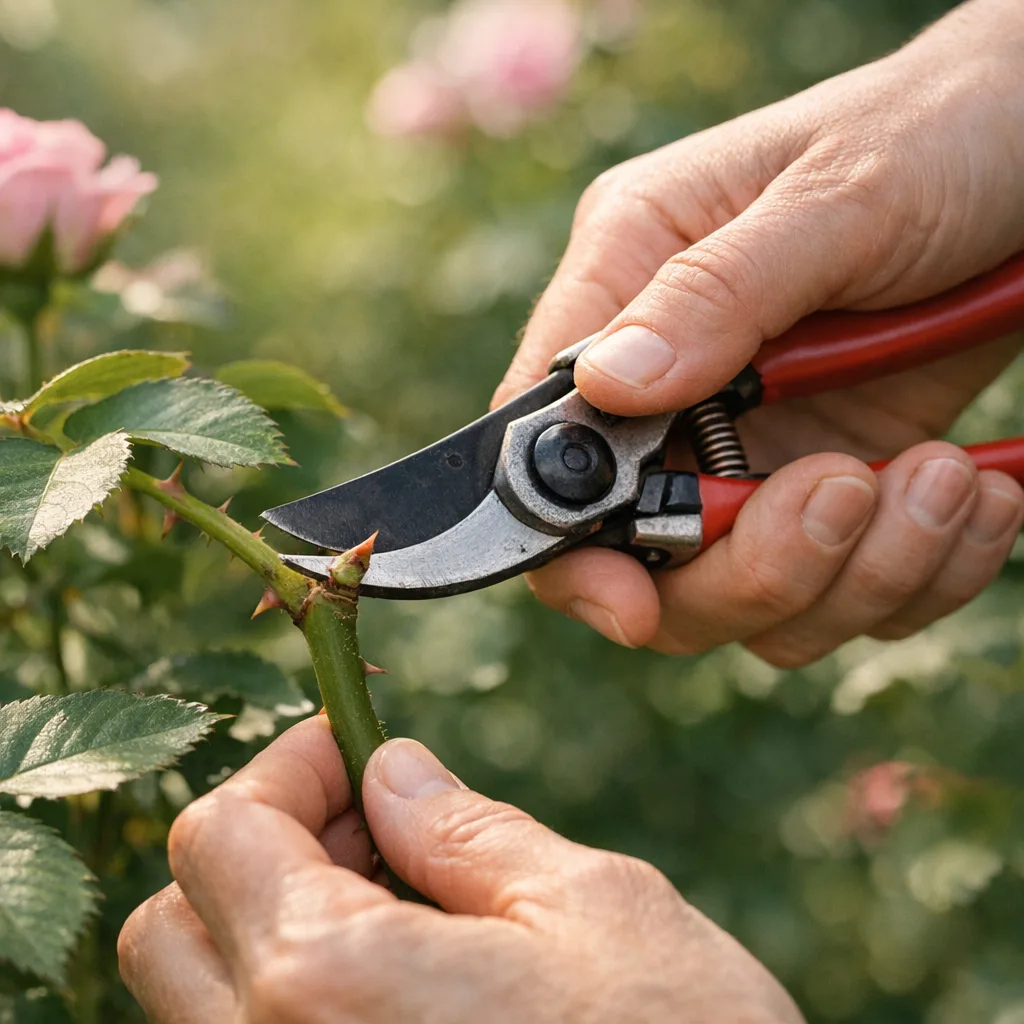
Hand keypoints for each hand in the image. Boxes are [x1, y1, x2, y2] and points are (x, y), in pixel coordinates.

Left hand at [119, 716, 804, 1022]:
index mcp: (327, 982)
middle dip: (261, 844)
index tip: (352, 746)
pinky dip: (301, 994)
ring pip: (203, 1000)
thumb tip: (388, 769)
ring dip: (276, 921)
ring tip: (404, 902)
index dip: (284, 767)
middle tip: (373, 822)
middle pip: (175, 925)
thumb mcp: (587, 907)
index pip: (222, 835)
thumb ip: (463, 831)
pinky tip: (407, 982)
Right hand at [494, 0, 1023, 665]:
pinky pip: (854, 596)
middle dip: (754, 568)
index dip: (569, 549)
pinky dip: (924, 575)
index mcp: (629, 289)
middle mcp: (677, 389)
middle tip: (845, 489)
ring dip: (862, 572)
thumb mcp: (833, 195)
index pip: (544, 449)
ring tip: (944, 476)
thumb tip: (606, 389)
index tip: (634, 605)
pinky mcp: (839, 486)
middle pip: (651, 562)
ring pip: (761, 602)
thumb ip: (713, 293)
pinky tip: (976, 492)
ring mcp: (759, 450)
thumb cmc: (933, 135)